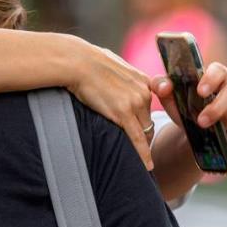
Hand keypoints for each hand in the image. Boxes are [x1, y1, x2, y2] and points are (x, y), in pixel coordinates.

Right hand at [66, 41, 154, 168]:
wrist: (77, 62)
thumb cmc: (88, 61)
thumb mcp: (113, 65)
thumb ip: (121, 76)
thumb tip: (113, 79)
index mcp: (142, 80)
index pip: (149, 106)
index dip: (144, 120)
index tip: (143, 130)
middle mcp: (143, 92)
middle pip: (148, 121)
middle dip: (144, 134)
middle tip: (138, 148)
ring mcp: (135, 103)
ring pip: (145, 131)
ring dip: (142, 144)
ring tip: (139, 159)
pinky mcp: (123, 113)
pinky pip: (138, 139)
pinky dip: (143, 154)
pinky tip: (147, 165)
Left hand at [151, 62, 226, 148]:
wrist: (196, 128)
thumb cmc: (184, 106)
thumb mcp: (170, 97)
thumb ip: (161, 86)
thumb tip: (163, 86)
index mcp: (216, 73)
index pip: (218, 70)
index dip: (211, 80)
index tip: (200, 92)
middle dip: (217, 108)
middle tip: (201, 122)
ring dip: (224, 124)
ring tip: (208, 131)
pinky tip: (223, 139)